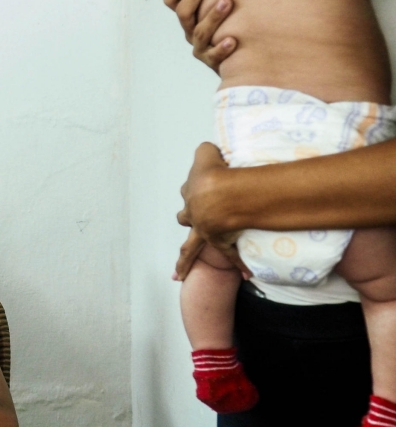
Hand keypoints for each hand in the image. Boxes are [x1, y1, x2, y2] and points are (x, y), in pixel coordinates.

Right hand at [163, 0, 236, 72]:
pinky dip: (221, 49)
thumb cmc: (226, 22)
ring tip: (227, 0)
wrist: (239, 56)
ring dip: (212, 16)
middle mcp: (190, 29)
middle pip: (184, 12)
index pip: (172, 0)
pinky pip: (214, 56)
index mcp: (187, 15)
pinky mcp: (212, 61)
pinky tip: (232, 39)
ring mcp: (200, 46)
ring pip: (199, 32)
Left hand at [174, 143, 248, 279]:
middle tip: (190, 220)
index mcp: (191, 193)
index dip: (197, 187)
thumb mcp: (206, 153)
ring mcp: (205, 230)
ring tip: (180, 273)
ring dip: (186, 259)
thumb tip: (211, 150)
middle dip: (188, 218)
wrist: (221, 193)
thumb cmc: (214, 171)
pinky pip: (230, 256)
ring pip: (190, 247)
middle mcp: (194, 214)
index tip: (205, 186)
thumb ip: (206, 151)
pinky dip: (239, 265)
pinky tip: (247, 275)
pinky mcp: (220, 241)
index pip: (189, 189)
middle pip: (185, 217)